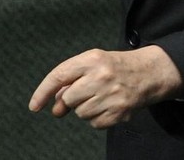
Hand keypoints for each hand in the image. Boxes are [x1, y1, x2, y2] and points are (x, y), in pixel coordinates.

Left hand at [28, 45, 183, 128]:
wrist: (149, 73)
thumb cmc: (115, 67)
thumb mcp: (93, 63)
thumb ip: (70, 80)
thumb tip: (54, 106)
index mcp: (92, 59)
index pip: (59, 76)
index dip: (43, 92)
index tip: (34, 106)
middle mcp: (101, 76)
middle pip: (68, 99)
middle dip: (71, 100)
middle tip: (85, 93)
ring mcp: (111, 95)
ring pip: (80, 113)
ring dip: (86, 109)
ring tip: (102, 96)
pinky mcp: (119, 112)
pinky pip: (94, 124)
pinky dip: (98, 118)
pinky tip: (109, 105)